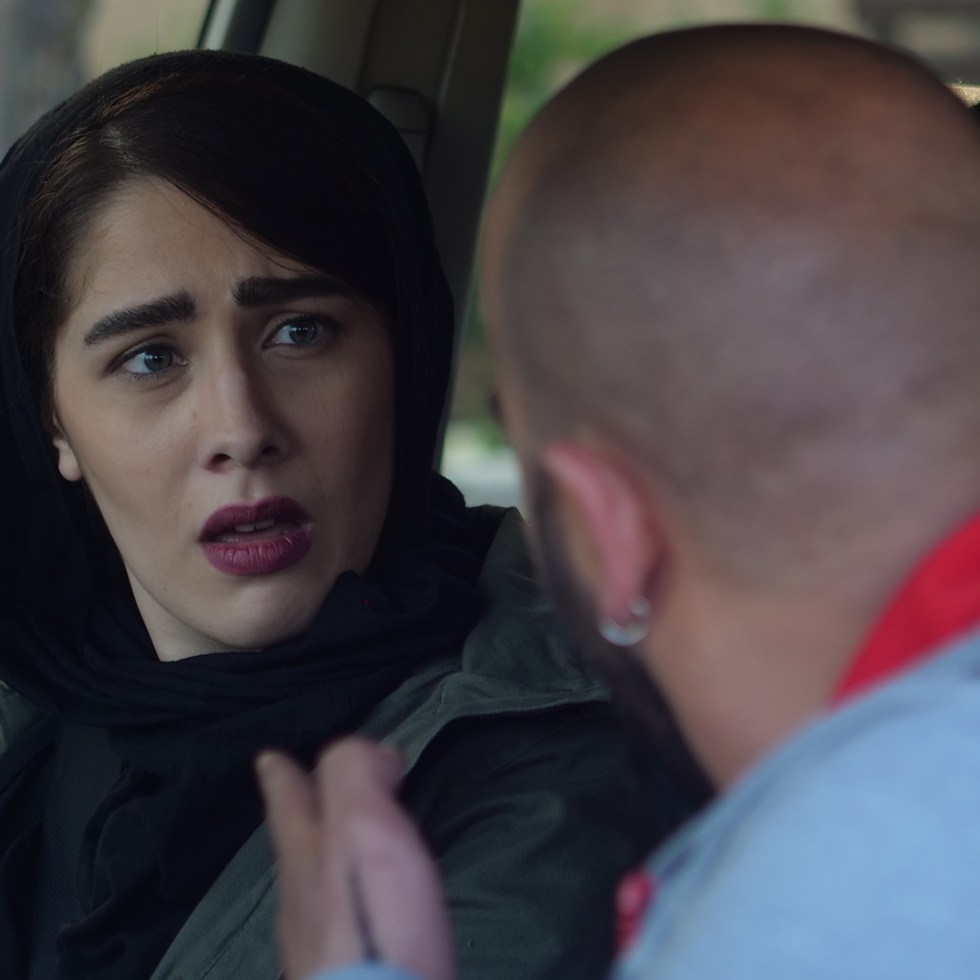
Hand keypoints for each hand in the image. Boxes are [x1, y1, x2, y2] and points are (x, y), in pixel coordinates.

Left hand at [257, 737, 455, 979]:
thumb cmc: (375, 928)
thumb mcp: (366, 828)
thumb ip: (357, 778)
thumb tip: (374, 754)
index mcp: (309, 856)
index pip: (289, 801)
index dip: (284, 777)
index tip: (270, 757)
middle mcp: (300, 901)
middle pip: (291, 845)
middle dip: (292, 814)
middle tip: (290, 790)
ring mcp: (313, 951)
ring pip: (305, 886)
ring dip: (315, 855)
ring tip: (327, 845)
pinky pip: (327, 925)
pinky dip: (334, 901)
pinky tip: (350, 918)